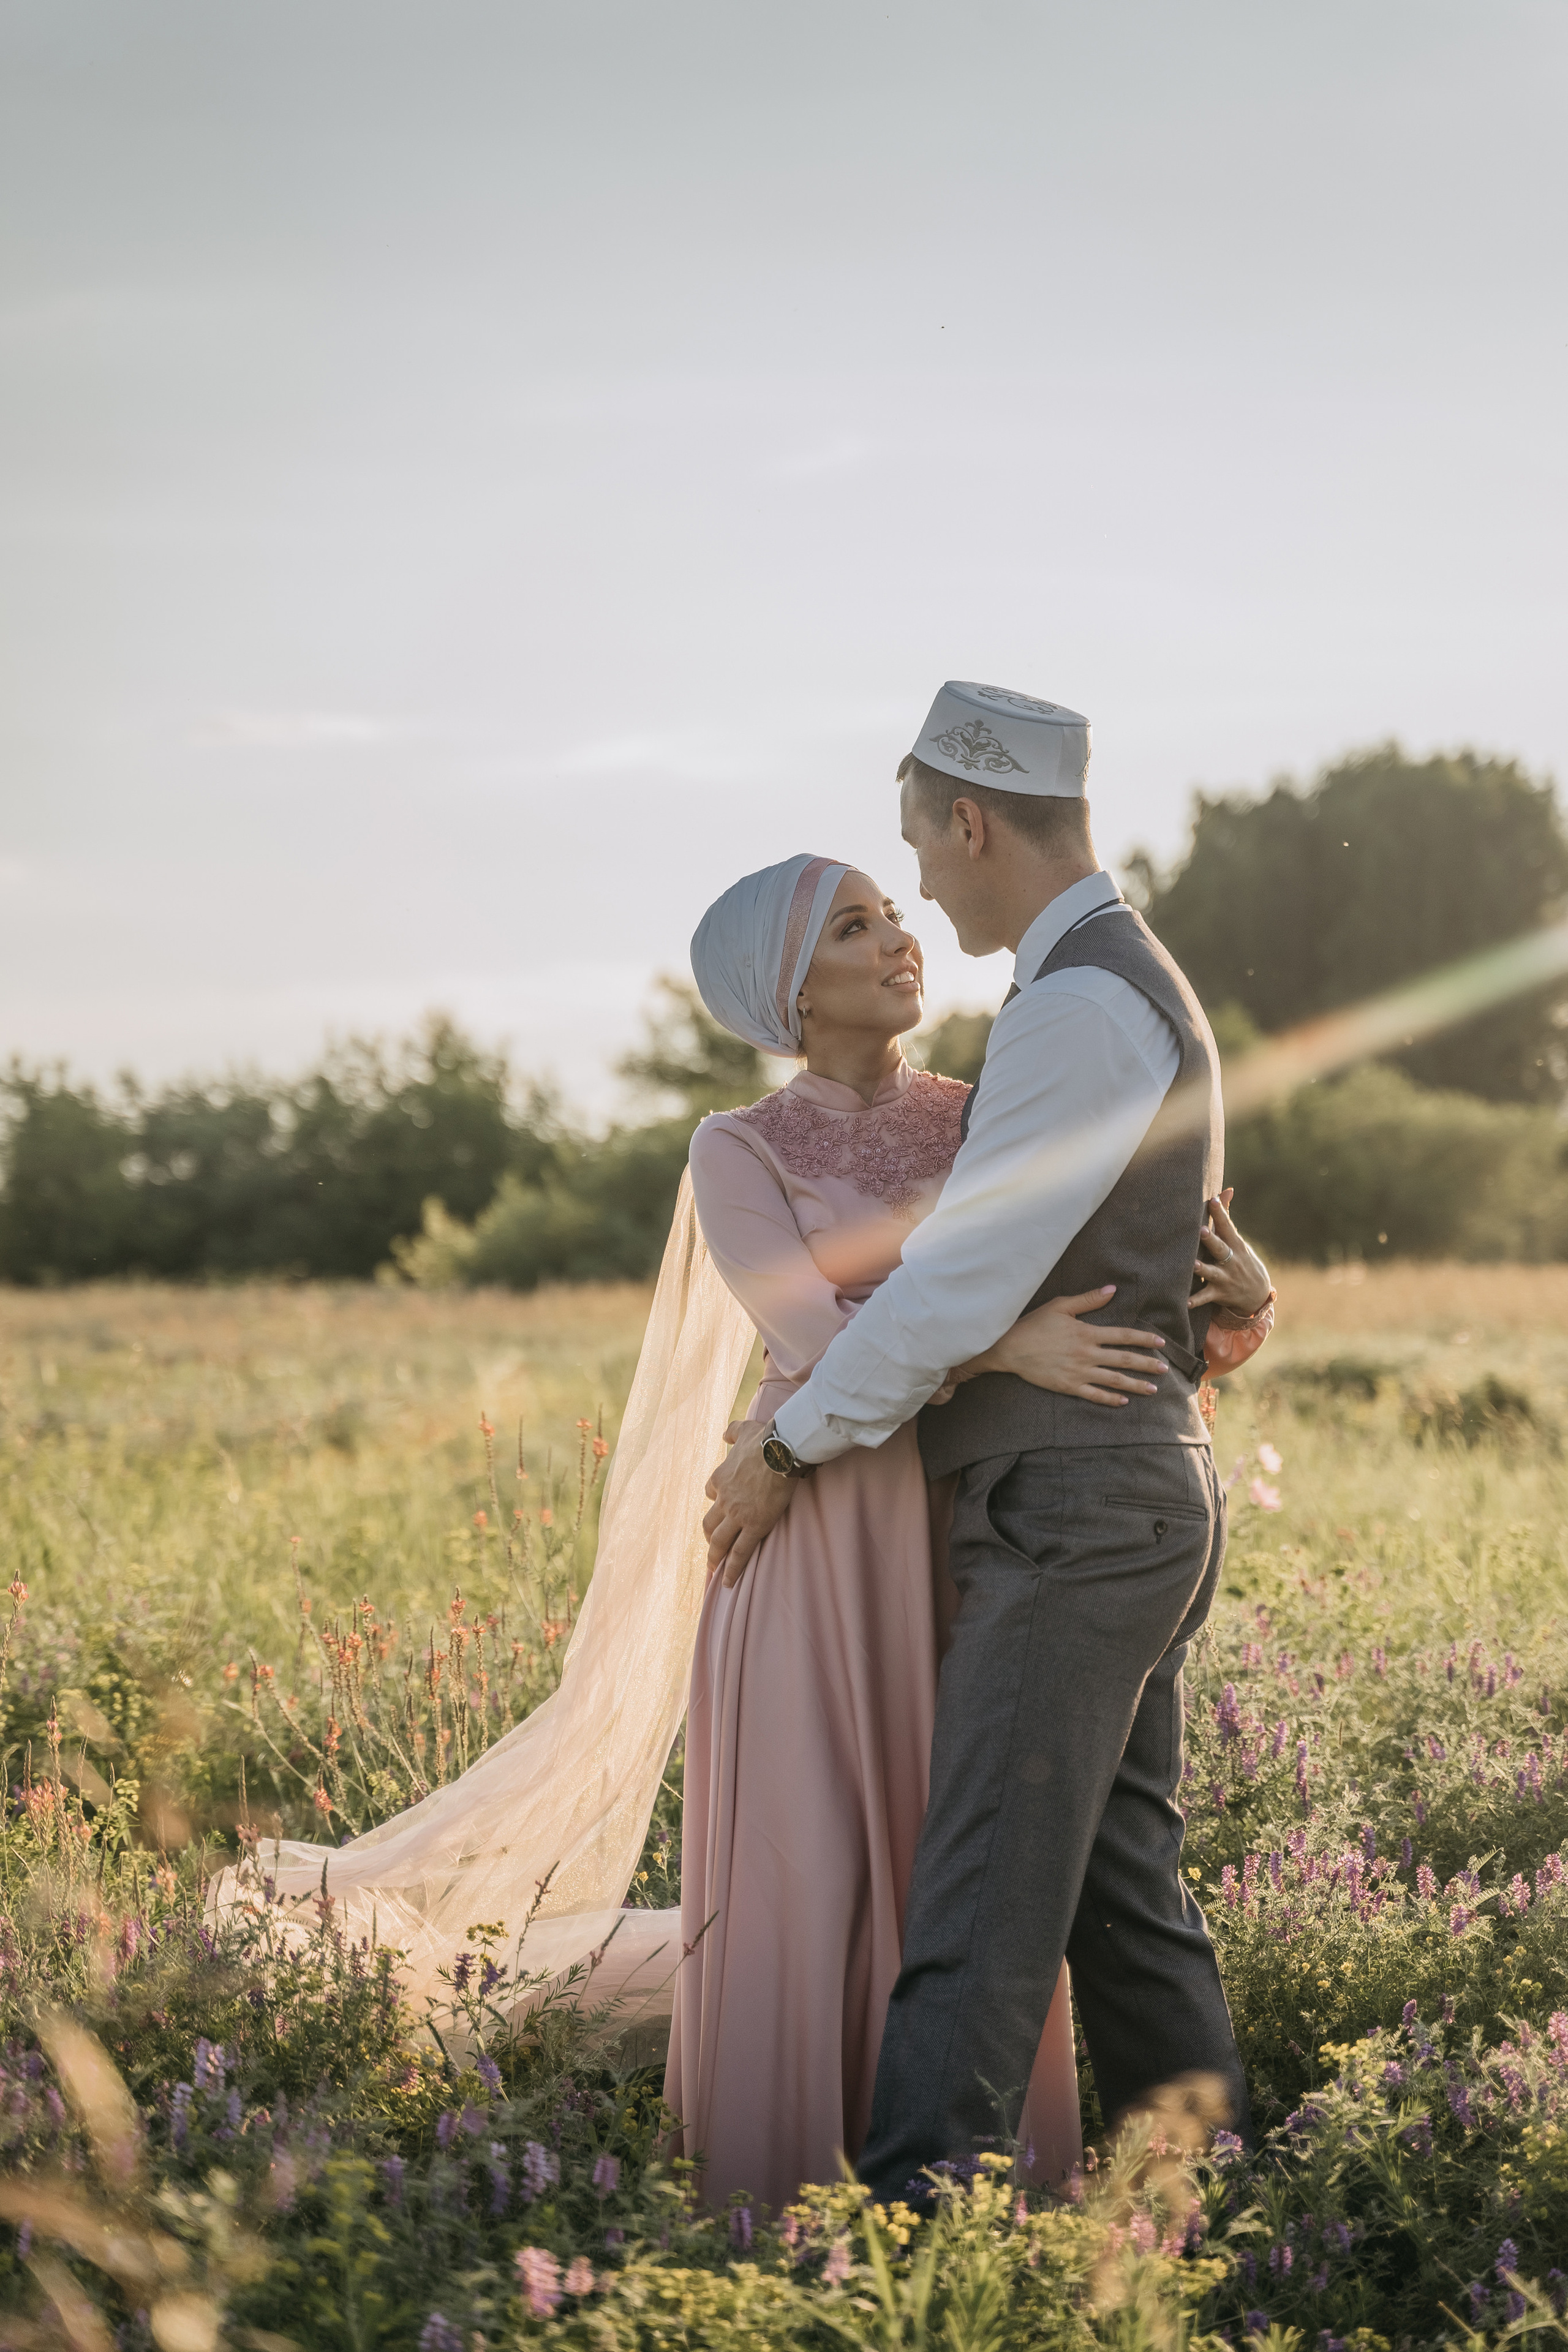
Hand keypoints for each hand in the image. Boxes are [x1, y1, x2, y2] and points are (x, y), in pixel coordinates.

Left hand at [702, 1420, 795, 1588]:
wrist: (779, 1451)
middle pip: (709, 1523)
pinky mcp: (754, 1526)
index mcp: (720, 1478)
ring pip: (719, 1542)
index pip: (711, 1492)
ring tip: (713, 1569)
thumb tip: (726, 1434)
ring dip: (714, 1557)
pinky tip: (727, 1583)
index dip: (716, 1500)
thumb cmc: (764, 1439)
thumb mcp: (743, 1430)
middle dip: (709, 1537)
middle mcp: (724, 1499)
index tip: (720, 1504)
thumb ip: (732, 1432)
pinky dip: (732, 1570)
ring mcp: (737, 1515)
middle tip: (711, 1547)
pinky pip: (740, 1553)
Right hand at [943, 1286, 1169, 1409]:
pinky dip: (1110, 1399)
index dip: (1144, 1339)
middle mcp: (1087, 1354)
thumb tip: (1112, 1289)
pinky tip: (1123, 1401)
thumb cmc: (1034, 1324)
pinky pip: (1094, 1395)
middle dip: (1147, 1364)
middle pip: (1124, 1360)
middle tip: (1165, 1369)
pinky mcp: (1068, 1386)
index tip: (1161, 1343)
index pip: (1123, 1336)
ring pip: (1114, 1380)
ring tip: (1153, 1390)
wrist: (1009, 1348)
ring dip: (1135, 1385)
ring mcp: (1079, 1372)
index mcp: (1087, 1333)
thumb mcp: (1060, 1305)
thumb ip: (1088, 1299)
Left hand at [1189, 1189, 1271, 1314]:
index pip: (1228, 1226)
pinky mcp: (1219, 1294)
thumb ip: (1227, 1217)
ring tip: (1192, 1265)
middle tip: (1201, 1230)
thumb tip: (1227, 1190)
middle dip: (1211, 1240)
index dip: (1221, 1213)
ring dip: (1202, 1269)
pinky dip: (1196, 1300)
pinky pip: (1206, 1297)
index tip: (1213, 1200)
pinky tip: (1184, 1302)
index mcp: (1235, 1245)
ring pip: (1212, 1273)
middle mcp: (1231, 1261)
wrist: (1258, 1295)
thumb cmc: (1242, 1260)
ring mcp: (1225, 1278)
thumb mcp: (1237, 1240)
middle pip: (1221, 1248)